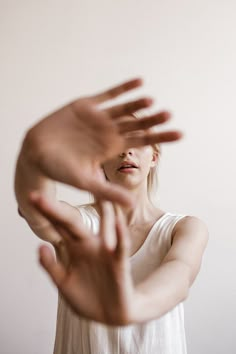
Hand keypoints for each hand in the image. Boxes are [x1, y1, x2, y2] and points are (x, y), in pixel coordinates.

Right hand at [23, 78, 181, 206]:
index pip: (142, 141)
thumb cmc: (60, 171)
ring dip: (139, 103)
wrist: (36, 154)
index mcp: (112, 148)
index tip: (180, 134)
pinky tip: (139, 81)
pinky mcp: (86, 105)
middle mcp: (109, 131)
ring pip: (124, 108)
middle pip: (137, 123)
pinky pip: (108, 95)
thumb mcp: (86, 182)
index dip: (161, 137)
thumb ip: (108, 191)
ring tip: (152, 100)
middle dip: (153, 120)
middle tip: (169, 115)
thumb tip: (131, 205)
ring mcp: (99, 118)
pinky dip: (122, 88)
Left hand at [31, 193, 136, 324]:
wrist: (110, 315)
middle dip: (57, 210)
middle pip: (72, 223)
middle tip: (42, 195)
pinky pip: (121, 247)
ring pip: (104, 225)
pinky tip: (118, 221)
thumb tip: (39, 246)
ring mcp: (105, 252)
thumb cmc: (87, 297)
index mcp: (74, 249)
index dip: (45, 215)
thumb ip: (52, 266)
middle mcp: (89, 245)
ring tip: (97, 187)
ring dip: (100, 208)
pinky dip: (120, 234)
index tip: (31, 198)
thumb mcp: (64, 283)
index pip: (58, 228)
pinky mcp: (119, 263)